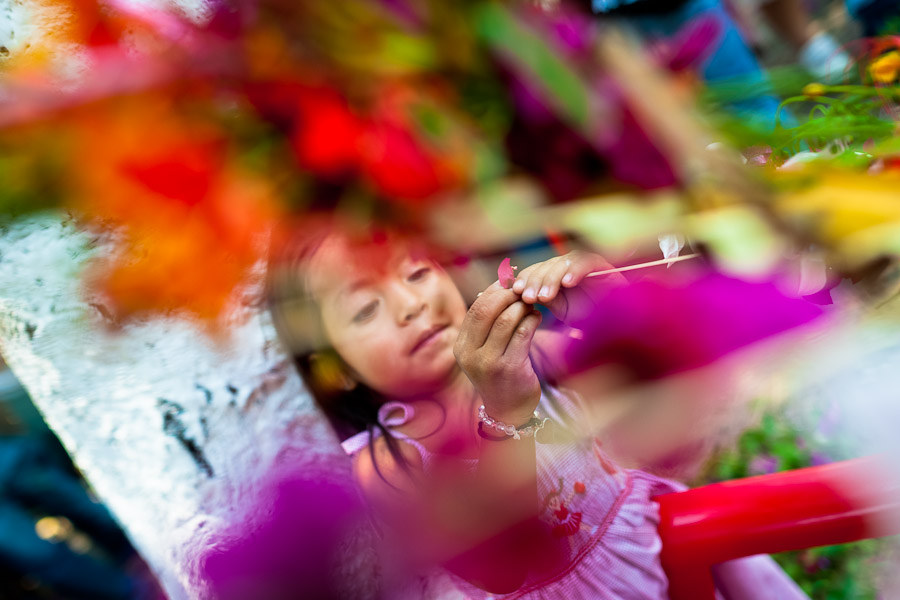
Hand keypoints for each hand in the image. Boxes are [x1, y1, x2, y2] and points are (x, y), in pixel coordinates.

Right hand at [454, 281, 541, 424]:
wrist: (508, 411)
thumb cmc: (498, 374)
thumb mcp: (483, 351)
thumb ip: (487, 324)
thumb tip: (497, 286)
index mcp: (461, 347)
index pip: (475, 309)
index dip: (493, 291)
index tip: (509, 283)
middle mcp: (470, 354)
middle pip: (487, 310)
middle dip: (507, 295)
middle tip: (523, 290)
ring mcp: (488, 362)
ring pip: (507, 319)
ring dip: (523, 307)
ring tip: (532, 304)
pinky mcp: (509, 368)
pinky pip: (522, 333)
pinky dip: (532, 320)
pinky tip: (537, 317)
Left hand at [511, 251, 624, 325]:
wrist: (618, 323)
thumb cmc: (588, 317)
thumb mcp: (561, 310)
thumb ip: (544, 300)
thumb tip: (521, 293)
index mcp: (555, 275)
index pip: (535, 270)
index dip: (524, 279)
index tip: (516, 292)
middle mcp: (567, 266)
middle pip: (546, 265)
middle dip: (534, 281)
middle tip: (528, 297)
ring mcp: (583, 264)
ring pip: (562, 262)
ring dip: (551, 278)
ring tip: (545, 296)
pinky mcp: (601, 264)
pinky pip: (585, 262)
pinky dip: (575, 271)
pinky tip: (567, 283)